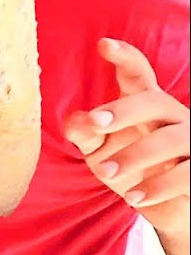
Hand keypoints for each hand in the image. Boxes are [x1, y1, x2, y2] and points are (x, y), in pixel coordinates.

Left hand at [64, 38, 189, 210]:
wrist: (169, 209)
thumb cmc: (133, 171)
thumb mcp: (101, 153)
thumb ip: (87, 135)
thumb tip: (75, 120)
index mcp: (146, 106)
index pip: (138, 75)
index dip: (124, 58)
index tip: (103, 45)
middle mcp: (172, 118)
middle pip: (154, 101)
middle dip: (124, 109)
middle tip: (94, 121)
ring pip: (170, 139)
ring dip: (134, 156)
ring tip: (105, 172)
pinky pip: (186, 175)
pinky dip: (157, 187)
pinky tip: (134, 198)